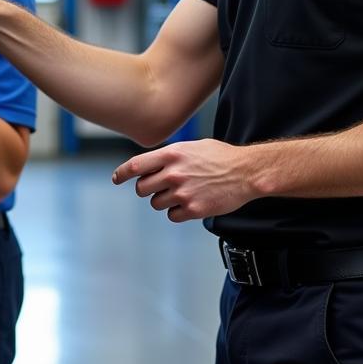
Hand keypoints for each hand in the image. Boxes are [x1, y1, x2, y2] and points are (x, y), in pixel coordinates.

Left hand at [111, 138, 256, 222]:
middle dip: (148, 189)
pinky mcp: (193, 209)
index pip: (136, 166)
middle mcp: (173, 173)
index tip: (116, 179)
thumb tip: (151, 165)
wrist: (246, 172)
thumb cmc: (220, 157)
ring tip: (182, 193)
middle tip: (160, 187)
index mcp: (171, 154)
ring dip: (164, 201)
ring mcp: (182, 192)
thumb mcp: (191, 147)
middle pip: (142, 188)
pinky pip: (172, 216)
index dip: (122, 174)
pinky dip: (177, 212)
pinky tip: (190, 203)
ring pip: (156, 203)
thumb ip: (170, 156)